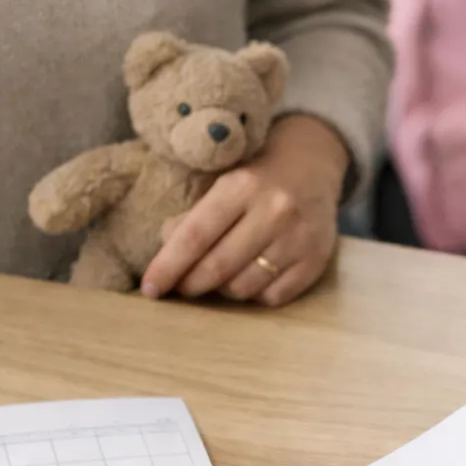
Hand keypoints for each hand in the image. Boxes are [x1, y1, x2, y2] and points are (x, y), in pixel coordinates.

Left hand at [140, 114, 348, 306]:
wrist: (312, 169)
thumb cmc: (256, 181)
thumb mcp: (221, 185)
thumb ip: (192, 219)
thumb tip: (166, 256)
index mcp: (242, 187)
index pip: (195, 235)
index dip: (168, 266)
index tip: (150, 287)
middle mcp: (274, 211)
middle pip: (218, 267)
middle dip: (191, 284)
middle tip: (182, 287)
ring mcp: (299, 238)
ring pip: (244, 287)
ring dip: (223, 290)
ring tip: (221, 277)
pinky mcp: (316, 260)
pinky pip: (272, 296)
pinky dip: (254, 295)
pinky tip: (252, 278)